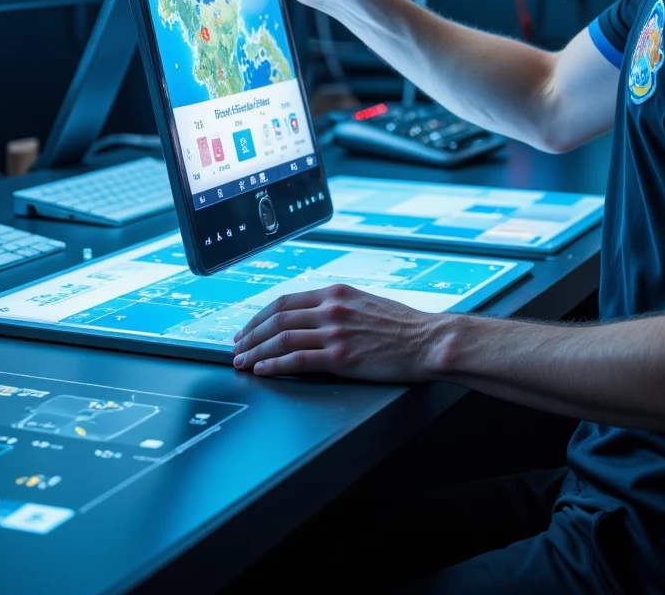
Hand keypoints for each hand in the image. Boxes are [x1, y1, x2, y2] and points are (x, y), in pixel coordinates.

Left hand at [231, 283, 448, 380]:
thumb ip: (338, 306)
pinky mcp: (341, 358)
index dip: (260, 317)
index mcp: (336, 292)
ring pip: (282, 339)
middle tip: (236, 348)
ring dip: (256, 351)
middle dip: (251, 335)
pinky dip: (275, 366)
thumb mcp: (366, 303)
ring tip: (242, 362)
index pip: (285, 301)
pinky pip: (298, 361)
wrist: (428, 341)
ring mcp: (335, 332)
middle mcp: (332, 308)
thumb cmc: (403, 325)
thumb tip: (313, 317)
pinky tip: (263, 371)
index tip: (247, 329)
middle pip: (277, 319)